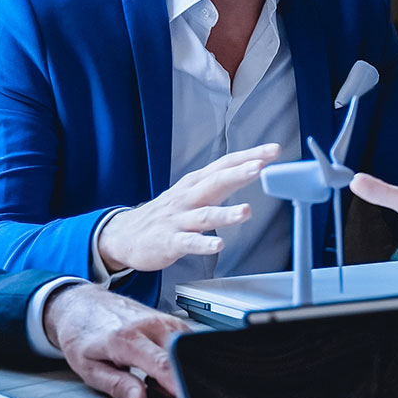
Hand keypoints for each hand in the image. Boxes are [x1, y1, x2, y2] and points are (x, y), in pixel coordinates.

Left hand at [43, 284, 186, 397]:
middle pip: (180, 355)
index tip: (185, 397)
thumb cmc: (83, 336)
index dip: (177, 382)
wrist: (82, 305)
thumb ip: (116, 385)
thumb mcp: (89, 368)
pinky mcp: (170, 319)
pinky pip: (186, 342)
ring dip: (177, 370)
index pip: (161, 363)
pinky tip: (160, 364)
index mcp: (125, 339)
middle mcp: (148, 325)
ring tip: (150, 376)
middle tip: (155, 391)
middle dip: (179, 380)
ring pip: (186, 349)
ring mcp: (162, 319)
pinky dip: (179, 358)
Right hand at [96, 143, 281, 272]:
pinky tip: (218, 246)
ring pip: (205, 215)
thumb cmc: (165, 214)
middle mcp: (188, 198)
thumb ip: (218, 183)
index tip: (273, 151)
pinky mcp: (169, 242)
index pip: (225, 165)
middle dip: (239, 174)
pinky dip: (204, 244)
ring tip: (245, 211)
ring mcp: (178, 220)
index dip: (249, 156)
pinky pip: (189, 243)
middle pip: (216, 182)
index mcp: (195, 184)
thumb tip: (250, 170)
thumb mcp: (190, 192)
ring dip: (225, 213)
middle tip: (260, 167)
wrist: (125, 235)